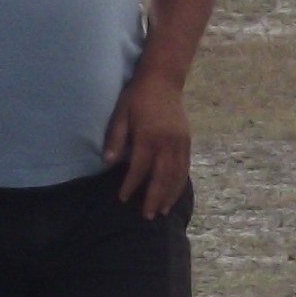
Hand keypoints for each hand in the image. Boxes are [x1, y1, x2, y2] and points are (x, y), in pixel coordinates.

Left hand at [102, 66, 192, 216]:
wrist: (164, 79)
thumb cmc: (137, 96)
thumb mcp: (121, 113)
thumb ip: (116, 137)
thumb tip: (108, 161)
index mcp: (149, 137)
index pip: (140, 168)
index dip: (131, 185)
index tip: (123, 198)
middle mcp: (167, 143)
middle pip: (161, 177)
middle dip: (154, 198)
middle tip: (147, 216)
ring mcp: (180, 144)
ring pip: (176, 176)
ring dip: (169, 195)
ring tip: (162, 211)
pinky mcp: (187, 142)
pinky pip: (185, 168)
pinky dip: (179, 183)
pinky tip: (174, 194)